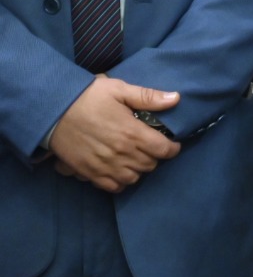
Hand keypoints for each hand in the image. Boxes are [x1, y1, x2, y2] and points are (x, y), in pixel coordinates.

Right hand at [49, 76, 180, 192]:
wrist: (52, 110)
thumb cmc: (87, 97)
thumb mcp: (119, 90)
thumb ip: (148, 97)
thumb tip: (176, 99)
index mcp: (132, 132)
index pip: (163, 150)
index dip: (172, 148)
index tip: (172, 145)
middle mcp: (121, 153)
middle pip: (150, 165)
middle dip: (155, 157)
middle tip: (150, 148)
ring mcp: (104, 165)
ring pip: (133, 178)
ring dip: (138, 170)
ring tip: (135, 159)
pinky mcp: (89, 172)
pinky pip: (112, 187)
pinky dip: (120, 182)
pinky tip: (120, 171)